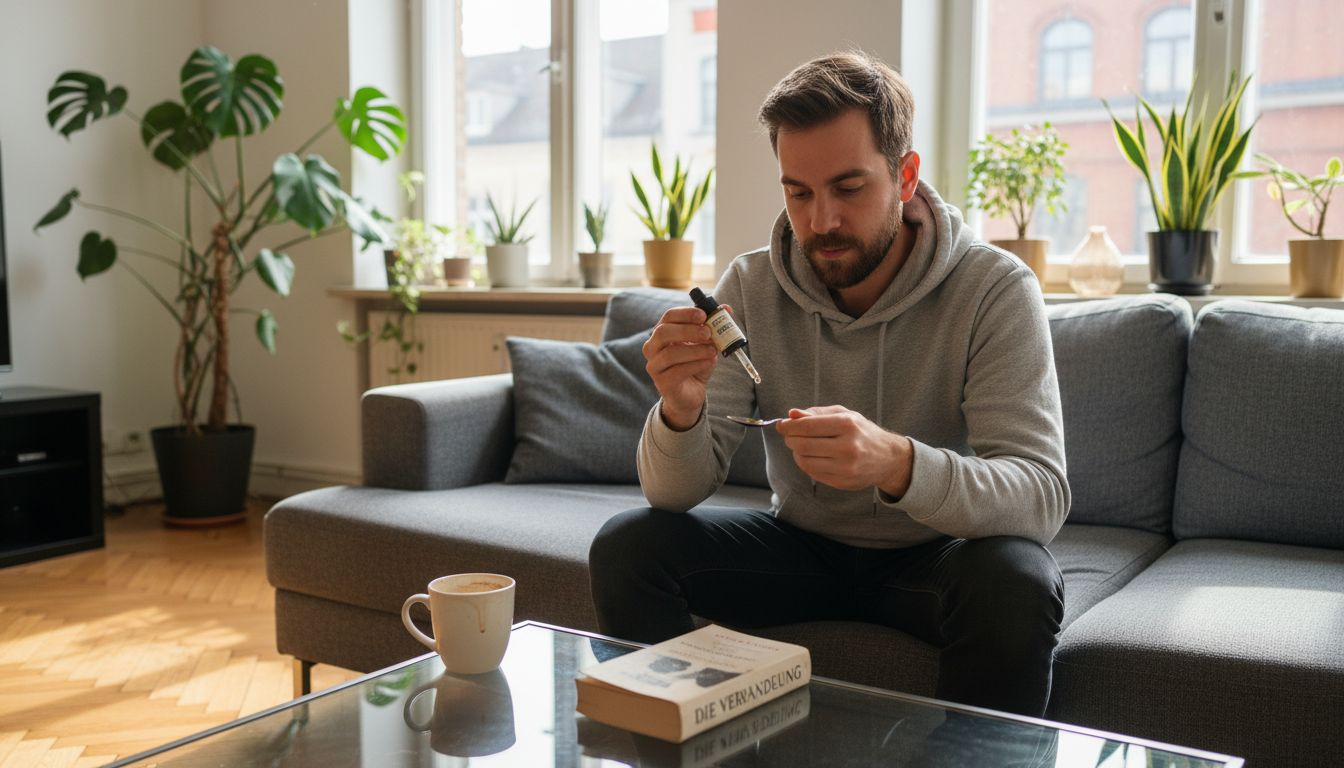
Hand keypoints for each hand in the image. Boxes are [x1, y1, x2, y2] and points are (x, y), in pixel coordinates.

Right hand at [643, 306, 721, 429]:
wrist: (691, 393)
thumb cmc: (695, 363)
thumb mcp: (706, 343)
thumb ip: (714, 326)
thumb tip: (727, 308)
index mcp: (662, 333)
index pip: (668, 316)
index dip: (686, 314)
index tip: (704, 315)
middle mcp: (652, 348)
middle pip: (663, 332)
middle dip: (688, 330)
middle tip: (708, 333)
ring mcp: (655, 366)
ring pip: (670, 354)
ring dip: (695, 350)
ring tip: (713, 351)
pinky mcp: (662, 383)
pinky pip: (677, 372)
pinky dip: (696, 365)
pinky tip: (709, 362)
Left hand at [775, 405, 912, 495]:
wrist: (888, 459)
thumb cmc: (862, 432)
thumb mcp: (844, 415)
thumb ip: (816, 413)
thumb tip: (791, 414)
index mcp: (847, 425)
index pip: (807, 426)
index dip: (789, 426)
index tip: (781, 425)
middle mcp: (847, 447)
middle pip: (802, 444)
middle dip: (791, 439)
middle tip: (790, 435)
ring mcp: (845, 467)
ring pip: (804, 460)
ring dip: (797, 452)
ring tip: (802, 446)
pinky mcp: (841, 482)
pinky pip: (812, 473)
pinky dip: (806, 464)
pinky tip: (812, 457)